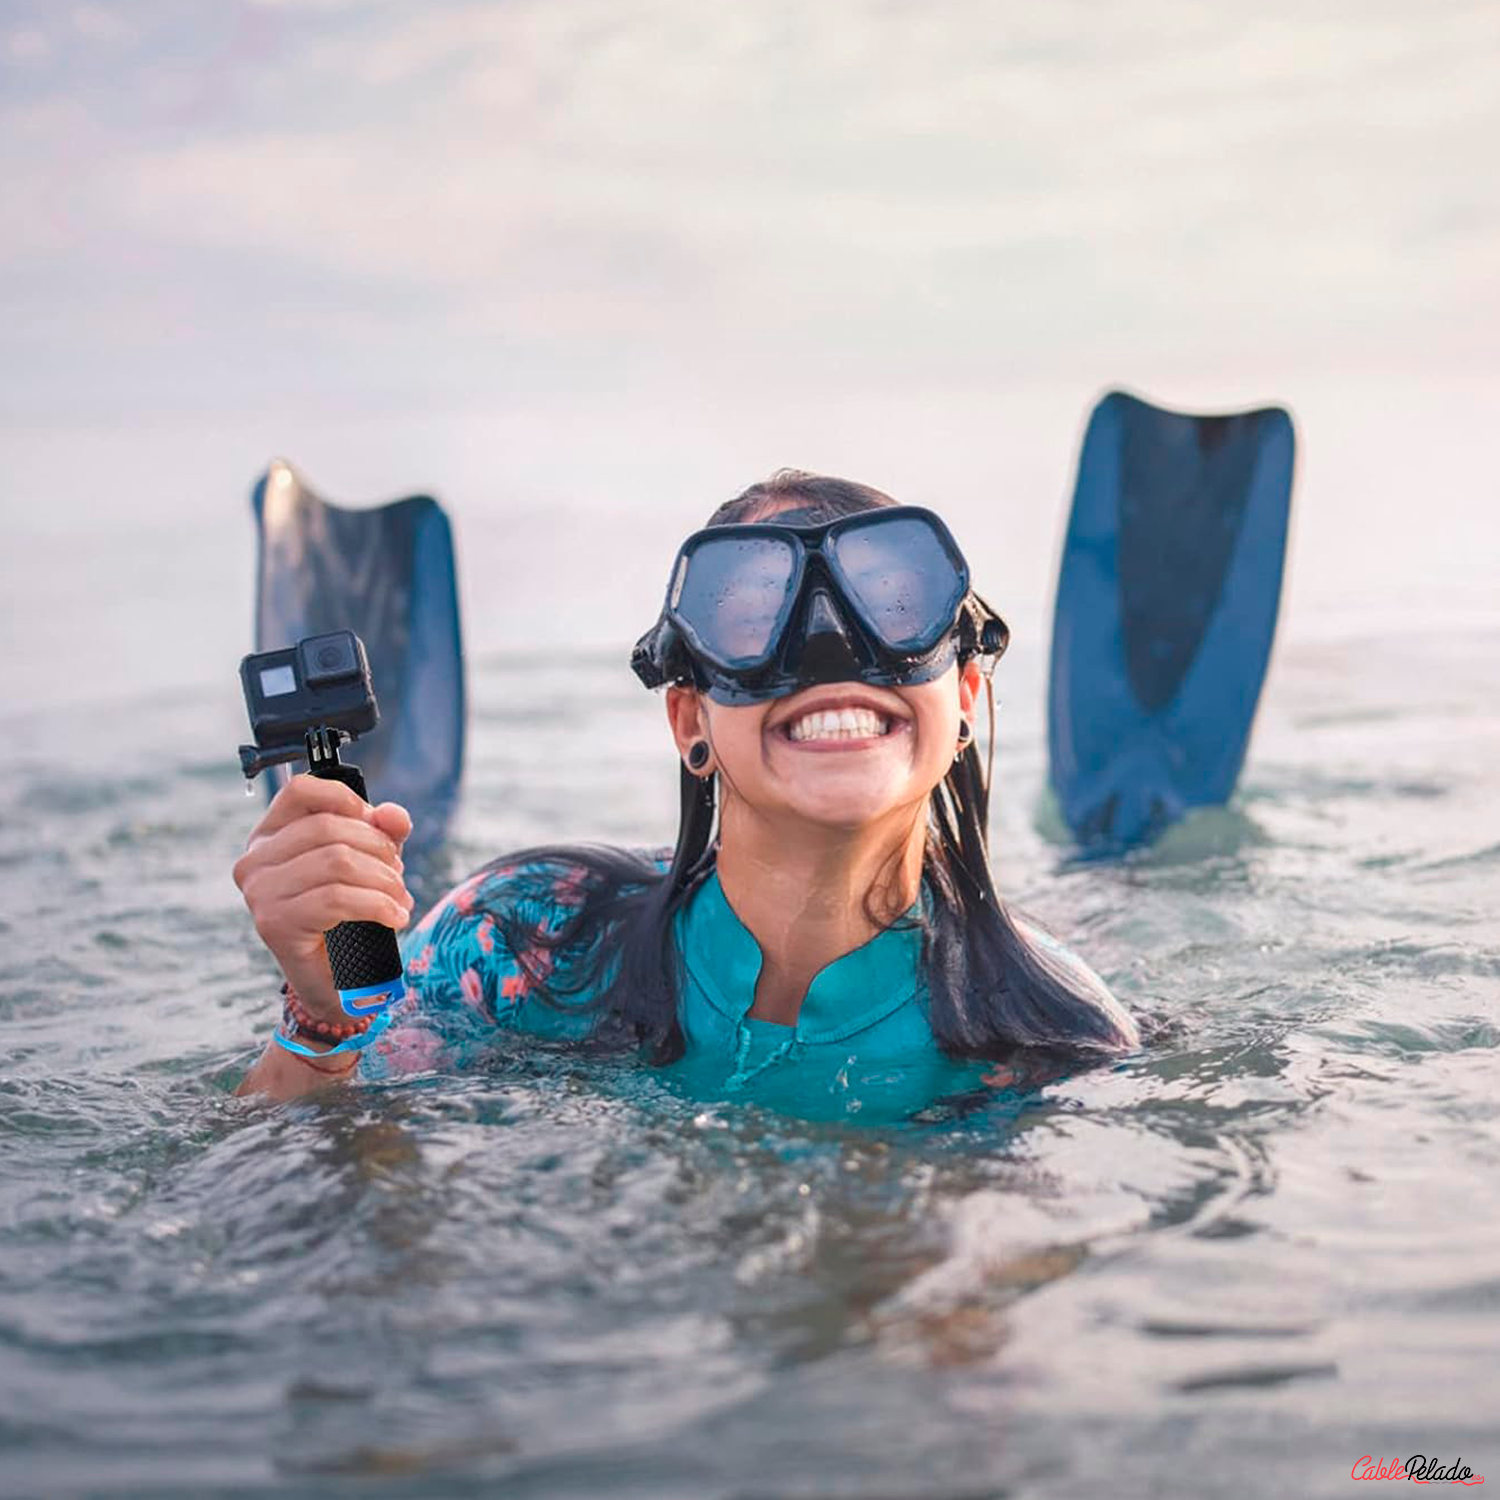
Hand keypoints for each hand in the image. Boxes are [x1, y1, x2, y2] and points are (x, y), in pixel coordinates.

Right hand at [233, 775, 413, 1020]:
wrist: (335, 980)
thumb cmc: (347, 914)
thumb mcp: (370, 862)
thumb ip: (383, 831)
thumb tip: (394, 815)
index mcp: (269, 837)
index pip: (300, 790)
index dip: (345, 799)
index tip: (375, 824)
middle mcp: (254, 861)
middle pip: (328, 827)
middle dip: (377, 847)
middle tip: (397, 873)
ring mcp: (259, 893)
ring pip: (336, 861)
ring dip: (383, 879)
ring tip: (399, 898)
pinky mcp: (274, 924)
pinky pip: (336, 899)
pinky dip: (378, 905)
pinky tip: (395, 916)